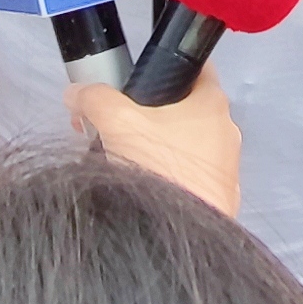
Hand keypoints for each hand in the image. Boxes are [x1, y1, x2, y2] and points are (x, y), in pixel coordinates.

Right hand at [70, 73, 239, 214]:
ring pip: (185, 145)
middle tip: (115, 127)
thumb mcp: (115, 121)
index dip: (163, 69)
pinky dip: (170, 175)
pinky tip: (146, 187)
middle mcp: (227, 132)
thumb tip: (75, 93)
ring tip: (123, 161)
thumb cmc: (157, 166)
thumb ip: (93, 98)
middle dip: (148, 114)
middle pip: (184, 109)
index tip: (136, 83)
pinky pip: (190, 176)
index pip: (194, 68)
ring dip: (156, 147)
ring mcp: (227, 168)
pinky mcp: (219, 198)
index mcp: (212, 103)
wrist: (178, 234)